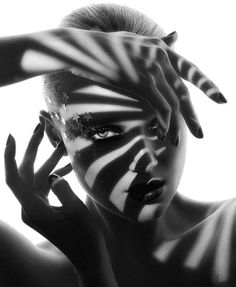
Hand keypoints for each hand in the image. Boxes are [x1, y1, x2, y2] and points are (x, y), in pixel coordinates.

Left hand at [4, 123, 103, 269]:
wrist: (87, 257)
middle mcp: (29, 209)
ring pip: (37, 179)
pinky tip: (67, 168)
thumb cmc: (84, 236)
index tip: (13, 137)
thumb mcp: (76, 209)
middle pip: (25, 174)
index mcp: (32, 209)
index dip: (10, 157)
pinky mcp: (44, 210)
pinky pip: (45, 187)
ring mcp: (36, 210)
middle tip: (40, 130)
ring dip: (49, 163)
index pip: (13, 179)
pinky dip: (54, 176)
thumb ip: (62, 188)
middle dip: (32, 151)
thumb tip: (54, 176)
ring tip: (62, 147)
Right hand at [21, 28, 225, 141]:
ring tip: (177, 143)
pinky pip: (159, 106)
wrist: (83, 47)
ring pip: (172, 104)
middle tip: (202, 135)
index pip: (190, 70)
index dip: (207, 86)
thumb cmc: (107, 46)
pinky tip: (163, 134)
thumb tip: (179, 33)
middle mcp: (161, 57)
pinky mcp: (140, 81)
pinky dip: (163, 122)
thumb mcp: (138, 40)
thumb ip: (160, 41)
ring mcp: (151, 69)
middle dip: (193, 116)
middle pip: (183, 92)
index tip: (222, 101)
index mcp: (162, 49)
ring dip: (176, 126)